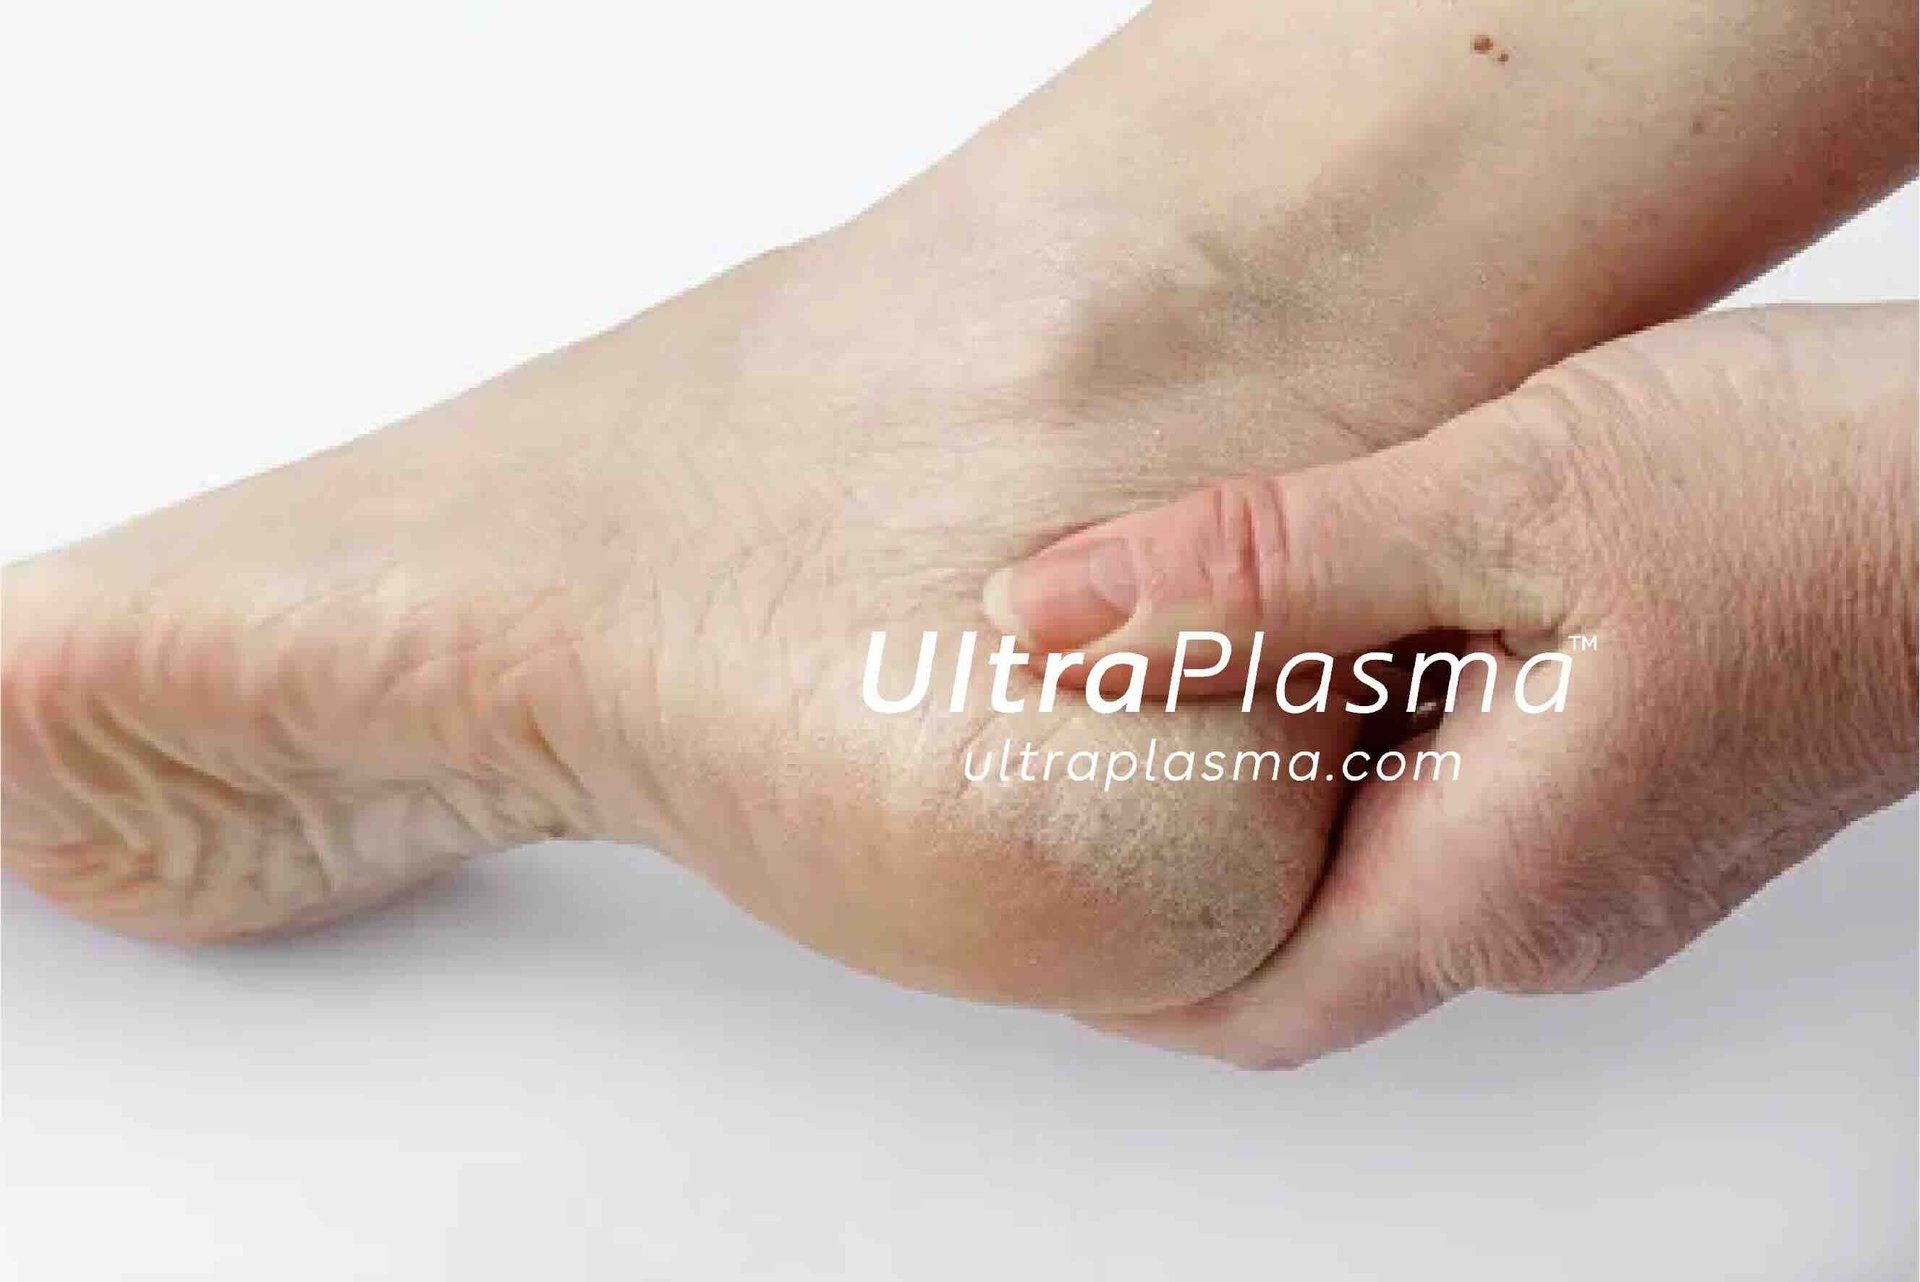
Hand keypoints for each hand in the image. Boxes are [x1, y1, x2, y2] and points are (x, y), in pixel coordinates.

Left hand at [985, 302, 1916, 1063]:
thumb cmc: (1810, 498)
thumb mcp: (1502, 500)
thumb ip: (1263, 571)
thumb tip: (1045, 617)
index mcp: (1493, 886)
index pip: (1243, 1007)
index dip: (1115, 962)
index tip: (1024, 866)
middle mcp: (1546, 915)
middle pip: (1299, 940)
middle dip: (1179, 861)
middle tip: (1070, 730)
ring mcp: (1601, 868)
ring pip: (1376, 866)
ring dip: (1275, 786)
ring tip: (1182, 655)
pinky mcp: (1632, 799)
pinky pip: (1454, 806)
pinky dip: (1366, 739)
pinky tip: (1341, 620)